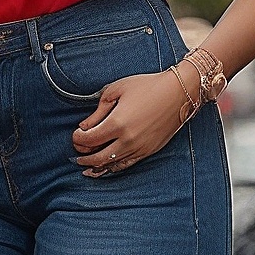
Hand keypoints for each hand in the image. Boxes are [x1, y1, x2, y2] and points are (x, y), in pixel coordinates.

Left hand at [70, 68, 191, 176]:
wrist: (178, 92)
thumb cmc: (146, 86)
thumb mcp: (116, 91)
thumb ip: (98, 112)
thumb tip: (84, 127)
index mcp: (117, 123)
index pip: (89, 140)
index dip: (78, 139)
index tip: (76, 135)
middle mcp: (128, 140)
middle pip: (98, 157)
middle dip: (84, 157)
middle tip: (77, 154)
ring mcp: (139, 148)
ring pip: (112, 164)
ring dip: (96, 166)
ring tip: (86, 166)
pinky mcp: (149, 151)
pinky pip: (127, 165)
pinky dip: (113, 168)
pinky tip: (105, 168)